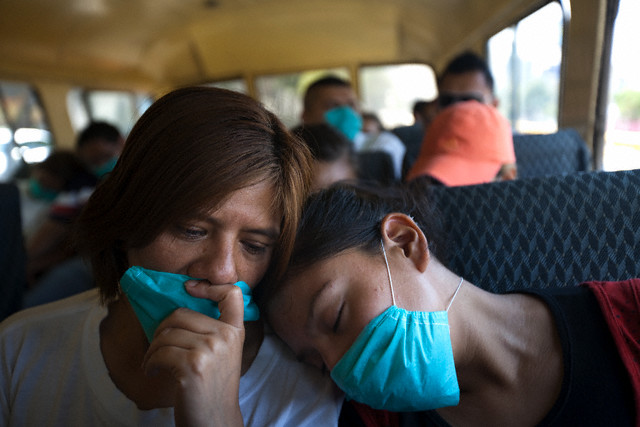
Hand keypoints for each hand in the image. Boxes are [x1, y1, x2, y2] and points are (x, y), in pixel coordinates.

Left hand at [142, 282, 245, 426]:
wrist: (214, 420)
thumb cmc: (212, 388)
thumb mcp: (222, 354)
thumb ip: (211, 331)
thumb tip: (176, 310)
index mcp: (235, 331)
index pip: (232, 293)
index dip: (209, 286)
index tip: (189, 288)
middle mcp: (225, 337)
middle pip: (181, 313)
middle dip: (161, 330)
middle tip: (158, 348)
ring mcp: (209, 351)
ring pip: (165, 333)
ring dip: (152, 350)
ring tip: (153, 363)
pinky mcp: (191, 367)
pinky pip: (159, 353)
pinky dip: (149, 363)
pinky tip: (152, 372)